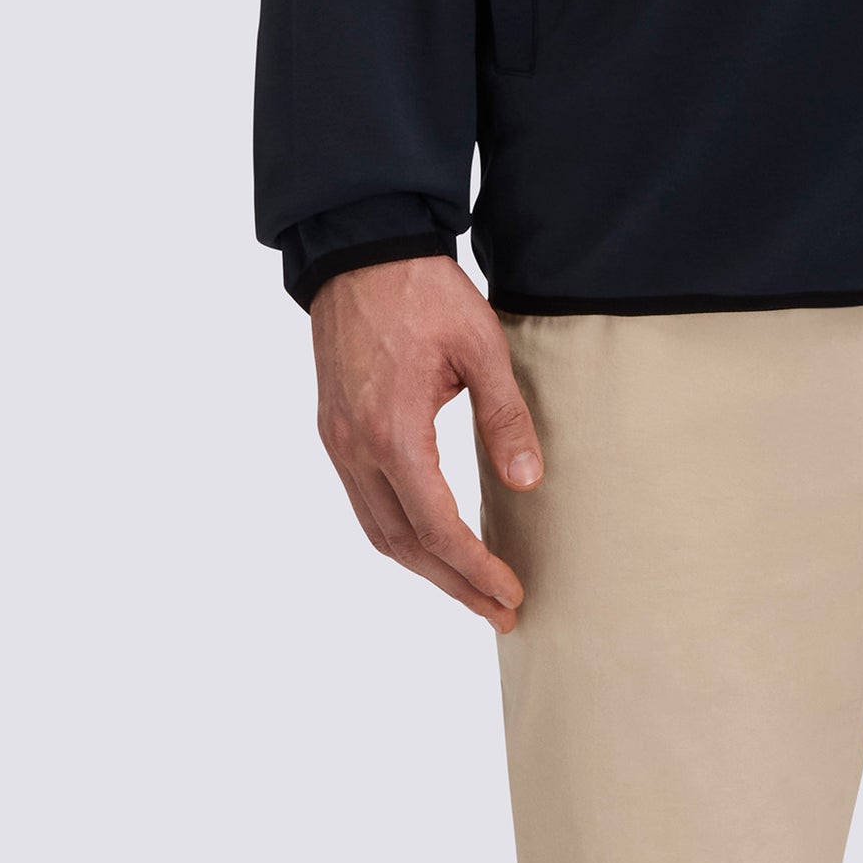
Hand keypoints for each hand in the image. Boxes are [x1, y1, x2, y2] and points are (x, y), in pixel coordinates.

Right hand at [312, 254, 542, 631]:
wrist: (361, 251)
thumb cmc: (423, 292)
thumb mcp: (481, 345)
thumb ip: (505, 415)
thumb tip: (527, 481)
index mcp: (393, 432)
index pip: (435, 526)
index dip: (474, 568)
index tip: (510, 593)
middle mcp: (356, 449)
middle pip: (403, 544)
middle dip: (453, 585)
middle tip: (500, 611)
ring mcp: (339, 442)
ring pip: (378, 530)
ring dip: (424, 567)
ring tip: (471, 590)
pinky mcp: (335, 431)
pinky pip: (364, 502)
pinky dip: (399, 534)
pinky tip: (430, 541)